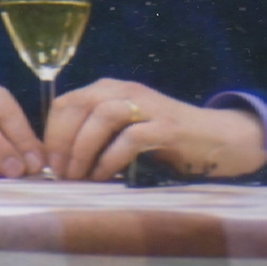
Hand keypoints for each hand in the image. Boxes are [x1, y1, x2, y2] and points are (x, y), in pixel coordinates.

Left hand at [46, 78, 266, 181]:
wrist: (219, 138)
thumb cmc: (165, 138)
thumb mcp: (124, 127)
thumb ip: (96, 133)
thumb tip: (60, 158)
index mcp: (109, 89)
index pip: (66, 102)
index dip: (51, 132)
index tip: (47, 160)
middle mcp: (124, 91)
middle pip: (78, 106)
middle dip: (61, 140)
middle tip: (58, 171)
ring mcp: (147, 106)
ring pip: (101, 117)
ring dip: (83, 148)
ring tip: (77, 176)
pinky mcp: (167, 127)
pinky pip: (129, 139)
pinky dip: (111, 158)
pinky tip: (103, 176)